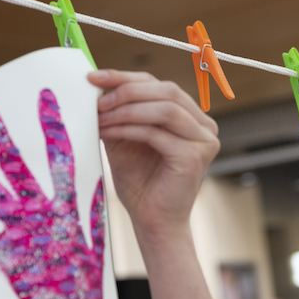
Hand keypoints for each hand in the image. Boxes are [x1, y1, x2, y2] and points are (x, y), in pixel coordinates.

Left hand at [90, 71, 219, 241]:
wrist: (152, 221)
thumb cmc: (140, 183)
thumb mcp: (125, 139)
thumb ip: (119, 113)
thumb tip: (95, 84)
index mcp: (191, 117)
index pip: (159, 84)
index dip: (126, 77)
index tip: (94, 76)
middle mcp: (204, 125)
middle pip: (166, 89)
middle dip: (127, 89)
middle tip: (97, 97)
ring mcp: (204, 140)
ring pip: (164, 107)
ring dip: (126, 108)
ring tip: (99, 115)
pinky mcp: (194, 156)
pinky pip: (157, 132)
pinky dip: (129, 128)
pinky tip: (108, 132)